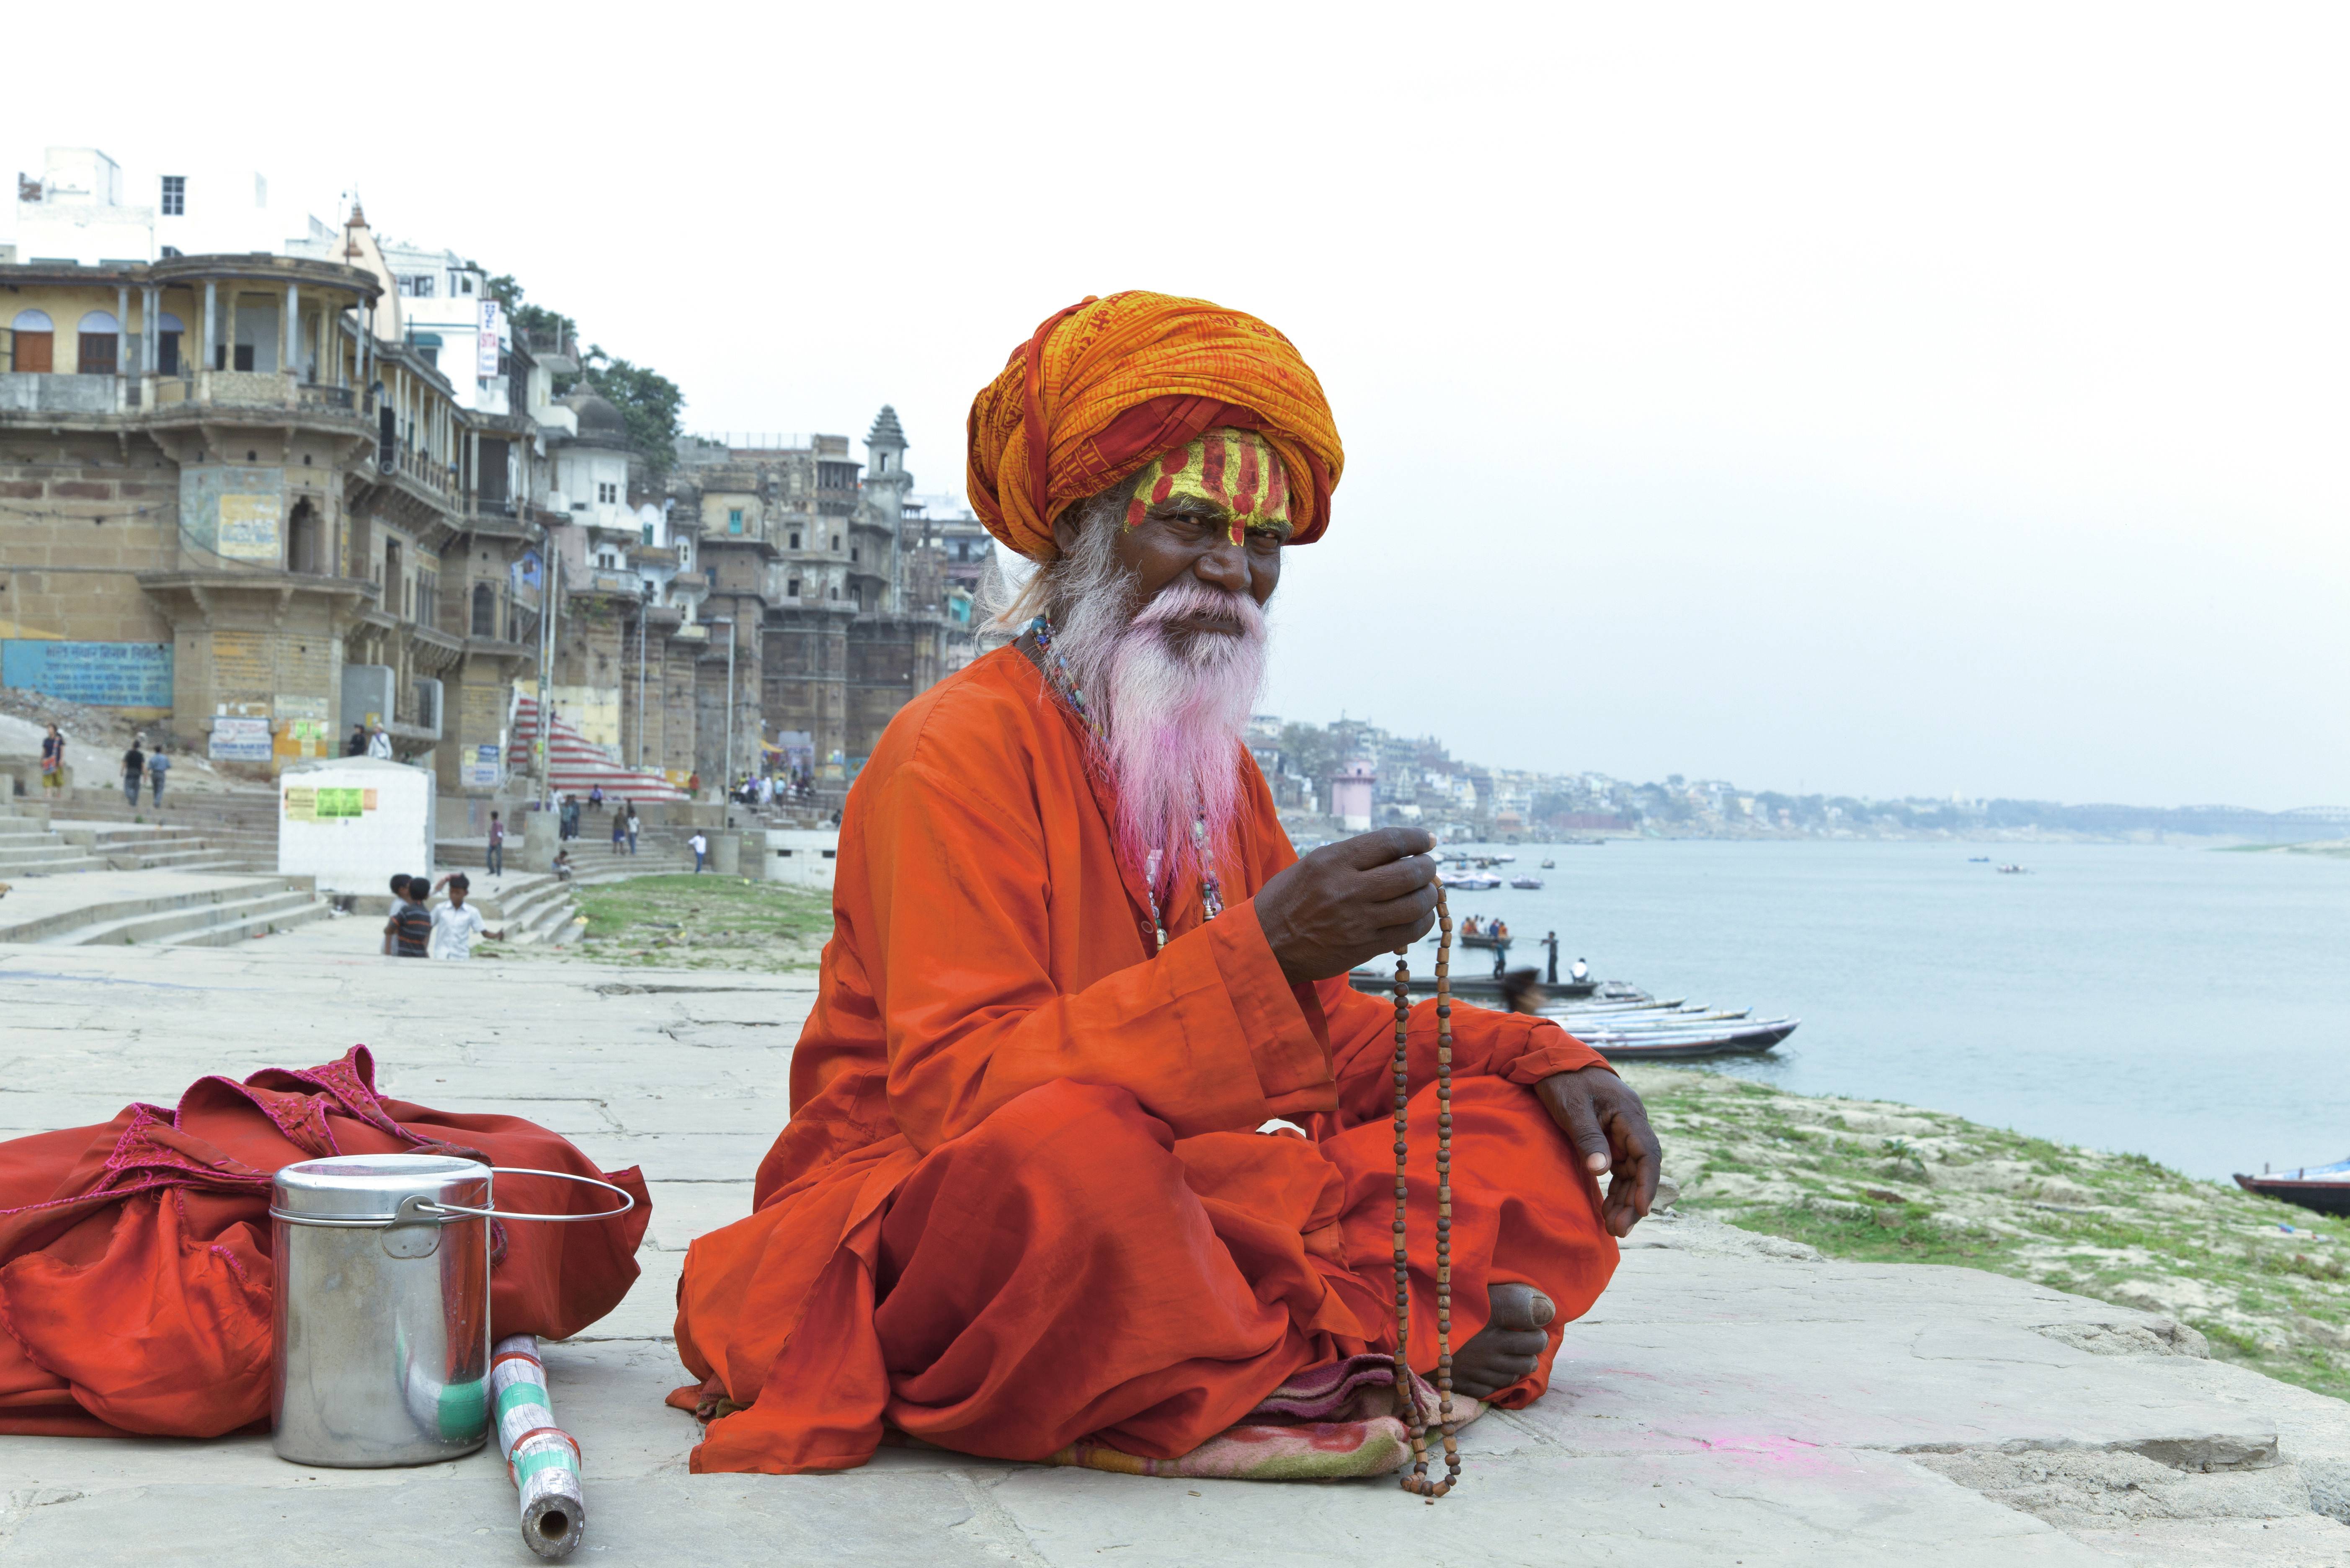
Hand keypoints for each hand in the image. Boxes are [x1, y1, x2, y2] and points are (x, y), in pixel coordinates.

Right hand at [1252, 828, 1439, 984]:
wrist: (1265, 946)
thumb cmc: (1288, 901)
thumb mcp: (1312, 865)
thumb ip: (1352, 857)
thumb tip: (1398, 851)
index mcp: (1332, 861)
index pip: (1389, 841)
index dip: (1417, 838)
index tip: (1428, 839)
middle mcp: (1347, 888)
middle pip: (1410, 872)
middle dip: (1428, 867)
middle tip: (1427, 867)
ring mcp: (1358, 920)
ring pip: (1416, 903)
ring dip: (1429, 894)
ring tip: (1425, 891)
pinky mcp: (1365, 947)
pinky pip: (1410, 931)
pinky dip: (1423, 920)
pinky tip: (1419, 915)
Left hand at [1535, 1067, 1661, 1236]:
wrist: (1551, 1059)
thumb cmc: (1562, 1080)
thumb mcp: (1572, 1108)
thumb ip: (1588, 1138)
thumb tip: (1601, 1171)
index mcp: (1629, 1113)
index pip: (1648, 1154)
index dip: (1647, 1184)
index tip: (1642, 1209)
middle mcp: (1631, 1124)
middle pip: (1641, 1169)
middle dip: (1634, 1200)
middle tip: (1620, 1229)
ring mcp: (1622, 1132)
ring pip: (1630, 1172)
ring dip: (1624, 1199)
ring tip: (1613, 1227)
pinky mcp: (1609, 1137)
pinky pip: (1618, 1168)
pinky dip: (1614, 1188)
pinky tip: (1608, 1209)